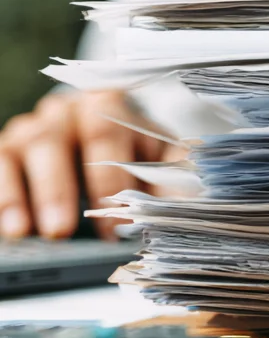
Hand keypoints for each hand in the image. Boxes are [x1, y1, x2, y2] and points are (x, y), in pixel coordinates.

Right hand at [0, 90, 172, 239]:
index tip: (114, 223)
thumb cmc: (135, 150)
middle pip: (55, 141)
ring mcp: (31, 128)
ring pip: (21, 154)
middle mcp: (64, 110)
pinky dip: (2, 198)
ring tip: (25, 233)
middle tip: (61, 231)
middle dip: (58, 190)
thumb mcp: (160, 156)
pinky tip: (8, 228)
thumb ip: (172, 177)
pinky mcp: (6, 150)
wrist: (103, 137)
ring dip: (22, 196)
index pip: (107, 133)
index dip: (109, 179)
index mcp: (107, 104)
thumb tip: (183, 212)